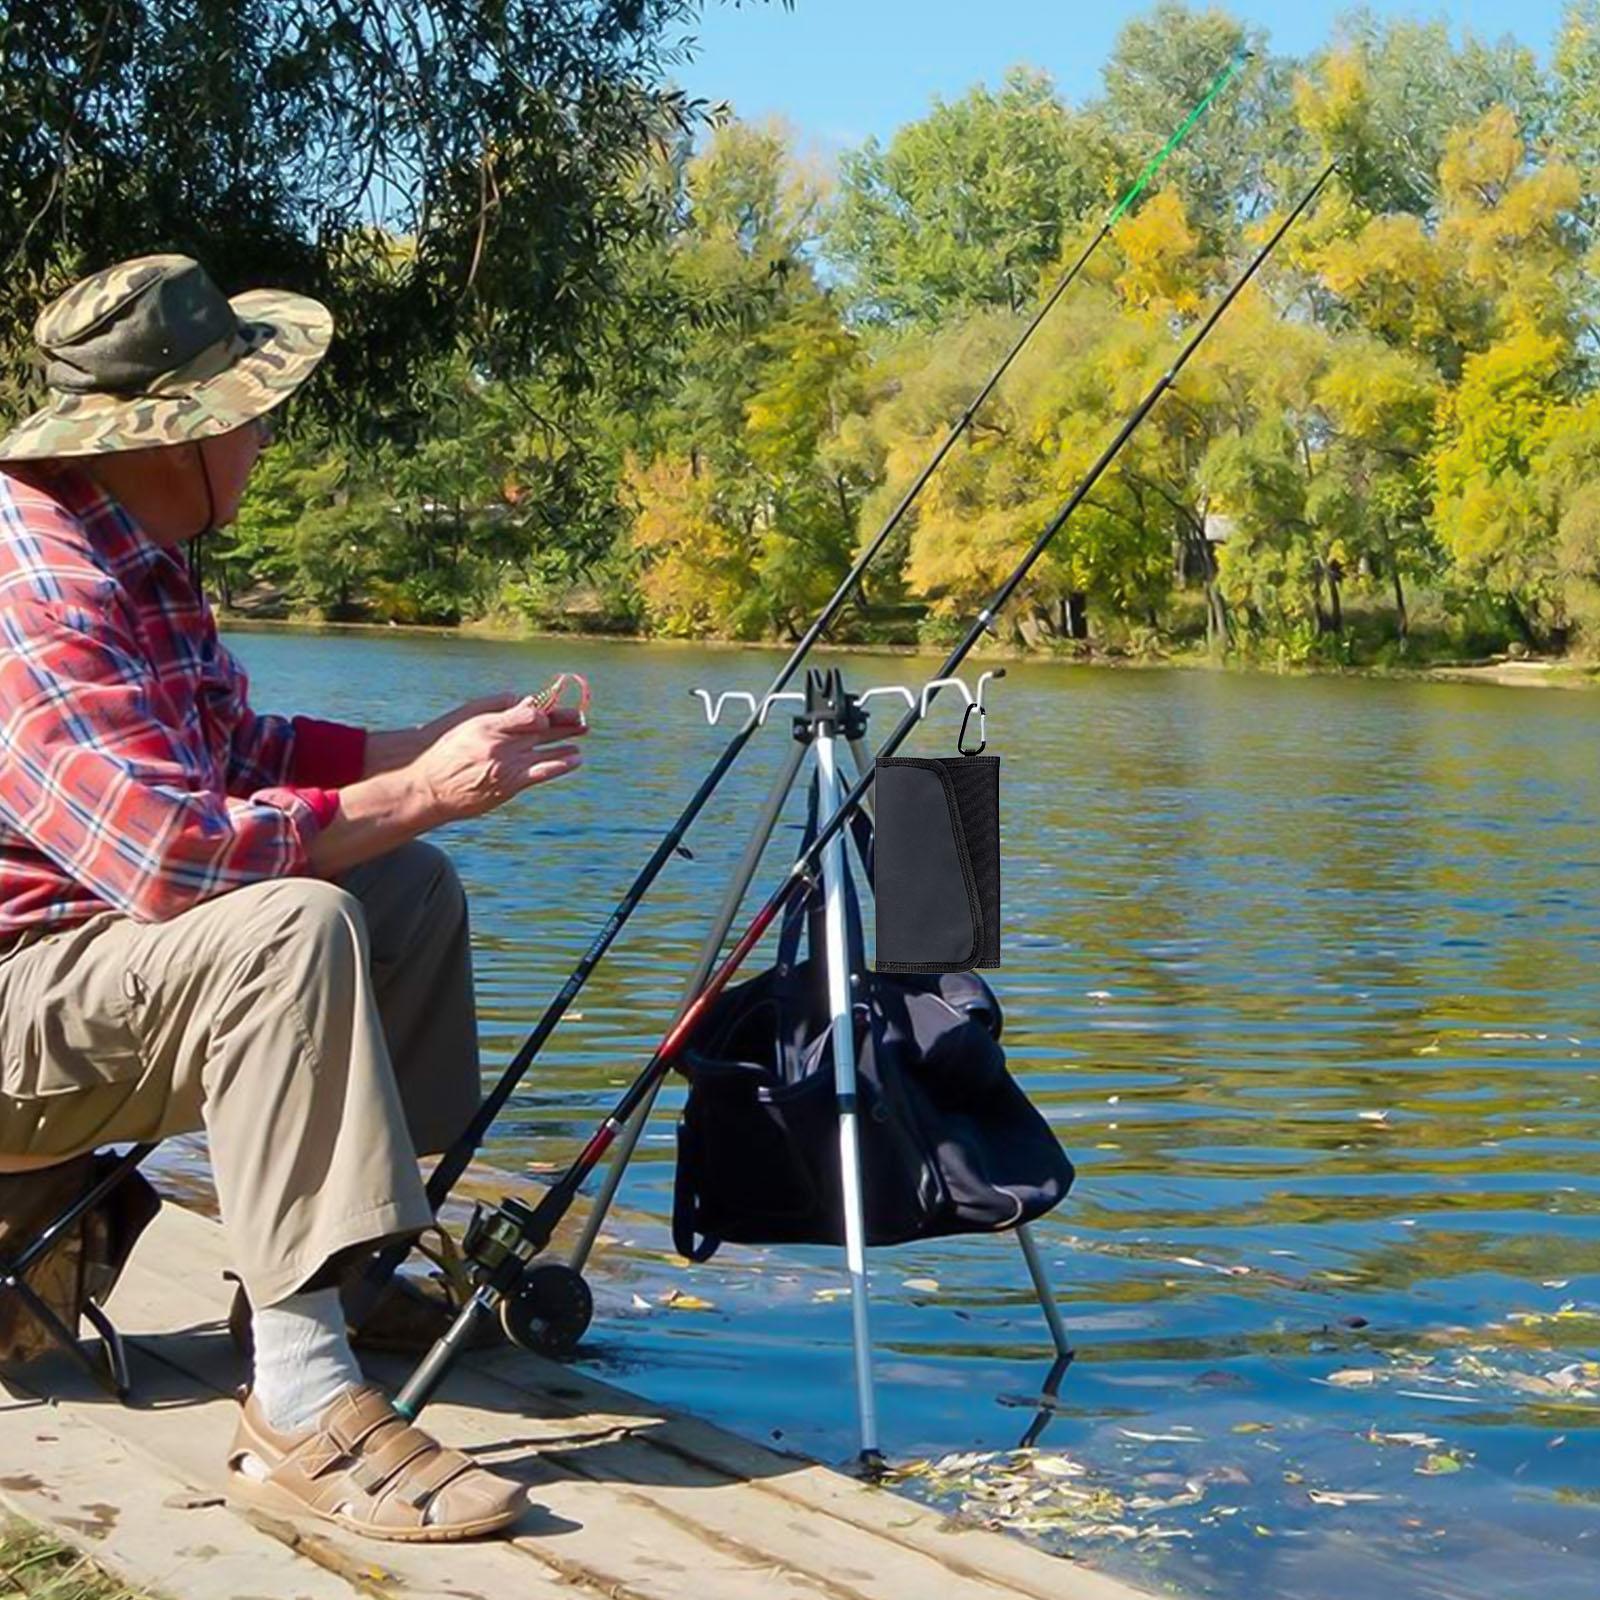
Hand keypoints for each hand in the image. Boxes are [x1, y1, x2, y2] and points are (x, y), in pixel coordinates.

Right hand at [412, 696, 586, 823]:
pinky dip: (561, 764)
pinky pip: (542, 773)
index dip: (543, 711)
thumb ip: (495, 706)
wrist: (427, 786)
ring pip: (546, 751)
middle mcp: (499, 746)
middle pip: (541, 730)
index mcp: (487, 725)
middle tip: (581, 719)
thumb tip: (523, 699)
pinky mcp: (509, 786)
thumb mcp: (465, 719)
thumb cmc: (445, 749)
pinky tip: (575, 758)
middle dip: (564, 723)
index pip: (529, 713)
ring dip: (567, 743)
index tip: (548, 711)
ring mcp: (506, 767)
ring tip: (582, 735)